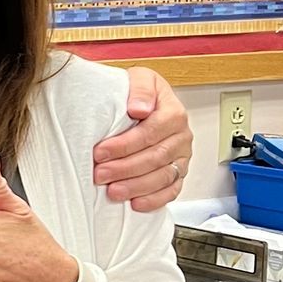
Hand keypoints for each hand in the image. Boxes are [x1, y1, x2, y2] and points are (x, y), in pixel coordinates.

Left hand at [91, 69, 192, 209]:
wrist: (145, 104)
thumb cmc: (141, 95)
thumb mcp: (141, 78)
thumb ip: (141, 89)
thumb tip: (140, 108)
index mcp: (174, 113)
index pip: (151, 132)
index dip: (124, 145)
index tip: (100, 152)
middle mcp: (182, 137)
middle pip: (156, 157)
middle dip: (125, 168)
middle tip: (100, 174)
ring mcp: (182, 157)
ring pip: (163, 177)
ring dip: (136, 187)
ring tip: (113, 191)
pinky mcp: (179, 174)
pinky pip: (171, 191)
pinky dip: (154, 200)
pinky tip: (136, 204)